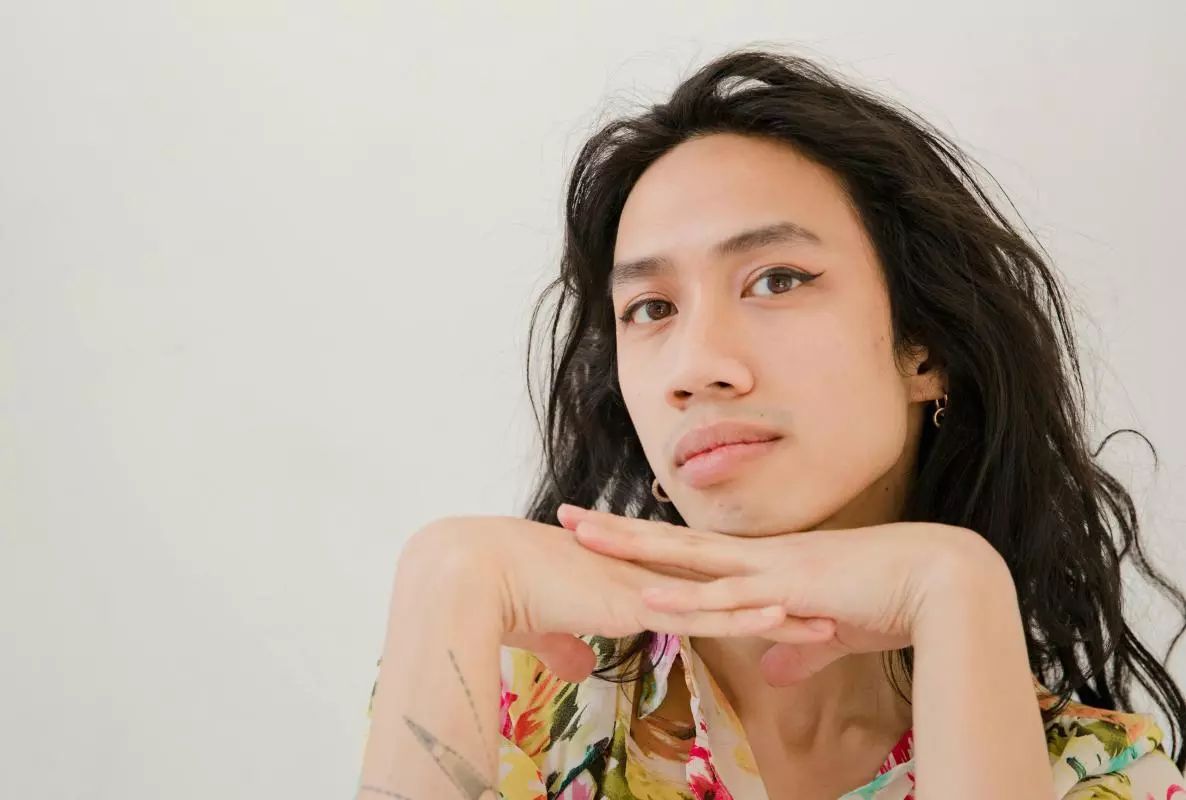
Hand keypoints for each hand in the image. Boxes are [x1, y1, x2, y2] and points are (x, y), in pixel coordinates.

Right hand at [400, 516, 837, 682]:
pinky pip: (700, 613)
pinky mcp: (635, 602)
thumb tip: (572, 663)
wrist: (474, 573)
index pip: (698, 584)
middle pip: (725, 585)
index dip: (739, 592)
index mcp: (630, 574)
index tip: (780, 599)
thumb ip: (565, 642)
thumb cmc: (502, 596)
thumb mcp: (543, 628)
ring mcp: (644, 584)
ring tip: (826, 617)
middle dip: (776, 595)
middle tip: (824, 601)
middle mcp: (645, 573)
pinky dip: (741, 616)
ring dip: (777, 611)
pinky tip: (780, 617)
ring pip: (725, 598)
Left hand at [557, 505, 999, 685]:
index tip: (602, 535)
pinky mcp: (790, 590)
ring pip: (687, 558)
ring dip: (635, 550)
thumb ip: (796, 647)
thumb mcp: (831, 630)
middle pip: (670, 542)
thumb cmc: (891, 599)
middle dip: (616, 531)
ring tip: (584, 537)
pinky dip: (689, 600)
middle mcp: (757, 558)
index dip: (644, 544)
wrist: (942, 581)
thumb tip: (770, 672)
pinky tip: (651, 598)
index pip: (689, 552)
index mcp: (763, 564)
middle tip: (564, 514)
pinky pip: (730, 598)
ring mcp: (769, 569)